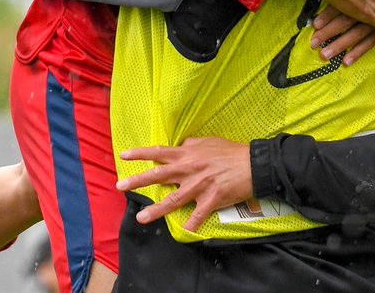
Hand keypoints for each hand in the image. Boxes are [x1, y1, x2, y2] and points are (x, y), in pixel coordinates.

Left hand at [116, 137, 252, 231]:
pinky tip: (185, 233)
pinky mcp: (211, 199)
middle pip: (159, 176)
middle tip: (120, 186)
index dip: (140, 153)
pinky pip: (199, 215)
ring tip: (141, 217)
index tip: (123, 156)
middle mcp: (190, 169)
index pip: (159, 152)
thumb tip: (179, 148)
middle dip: (138, 181)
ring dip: (156, 210)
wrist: (254, 164)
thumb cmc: (231, 152)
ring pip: (173, 199)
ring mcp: (199, 185)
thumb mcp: (208, 142)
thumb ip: (191, 146)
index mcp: (188, 154)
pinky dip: (192, 224)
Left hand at [309, 8, 374, 65]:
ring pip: (356, 35)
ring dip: (339, 46)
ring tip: (324, 56)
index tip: (314, 24)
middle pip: (345, 21)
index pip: (343, 2)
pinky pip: (372, 42)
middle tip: (313, 44)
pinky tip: (346, 62)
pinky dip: (359, 52)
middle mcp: (371, 5)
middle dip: (328, 33)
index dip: (327, 14)